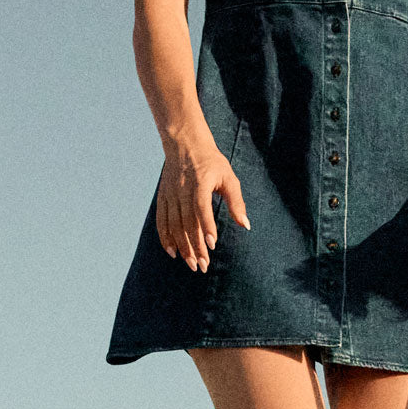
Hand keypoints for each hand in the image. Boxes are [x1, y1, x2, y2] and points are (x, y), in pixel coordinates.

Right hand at [157, 138, 249, 271]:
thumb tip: (246, 225)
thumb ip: (237, 202)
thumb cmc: (211, 162)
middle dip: (195, 246)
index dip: (206, 226)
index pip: (201, 208)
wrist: (184, 143)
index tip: (212, 244)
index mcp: (199, 183)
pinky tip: (173, 252)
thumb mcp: (229, 177)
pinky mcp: (163, 197)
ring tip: (192, 264)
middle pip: (187, 222)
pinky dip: (165, 237)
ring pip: (174, 225)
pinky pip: (161, 221)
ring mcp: (170, 195)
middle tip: (203, 265)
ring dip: (182, 247)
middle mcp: (182, 190)